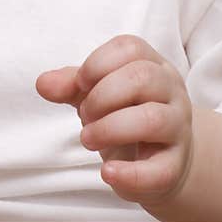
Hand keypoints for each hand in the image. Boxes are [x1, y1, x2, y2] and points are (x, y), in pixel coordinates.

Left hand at [36, 35, 193, 206]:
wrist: (159, 159)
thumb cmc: (124, 115)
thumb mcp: (95, 93)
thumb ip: (69, 84)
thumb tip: (43, 84)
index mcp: (153, 65)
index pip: (130, 48)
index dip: (98, 63)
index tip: (79, 84)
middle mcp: (171, 92)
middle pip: (143, 77)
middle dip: (102, 96)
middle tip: (84, 115)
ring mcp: (178, 128)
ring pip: (152, 119)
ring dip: (109, 129)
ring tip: (87, 138)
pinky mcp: (176, 166)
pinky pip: (160, 170)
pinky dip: (130, 173)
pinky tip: (107, 172)